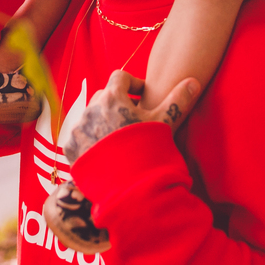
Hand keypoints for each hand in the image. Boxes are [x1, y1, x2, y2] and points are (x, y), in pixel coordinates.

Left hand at [63, 70, 199, 163]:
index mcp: (113, 98)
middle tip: (131, 120)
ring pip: (91, 116)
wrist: (128, 188)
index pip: (120, 76)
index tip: (141, 96)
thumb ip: (178, 100)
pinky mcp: (71, 147)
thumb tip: (194, 83)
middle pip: (103, 95)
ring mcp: (79, 128)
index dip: (132, 83)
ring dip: (102, 121)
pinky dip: (90, 140)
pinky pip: (80, 136)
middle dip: (116, 103)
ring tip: (118, 139)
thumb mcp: (165, 123)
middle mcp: (91, 109)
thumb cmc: (147, 151)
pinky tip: (105, 153)